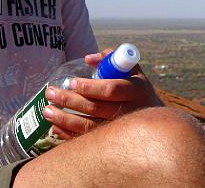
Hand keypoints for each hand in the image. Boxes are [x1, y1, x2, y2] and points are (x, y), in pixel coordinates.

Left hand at [42, 47, 163, 139]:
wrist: (157, 122)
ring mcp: (121, 131)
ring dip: (64, 120)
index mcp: (136, 90)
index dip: (89, 87)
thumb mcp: (134, 69)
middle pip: (95, 108)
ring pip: (89, 127)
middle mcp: (130, 112)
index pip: (110, 90)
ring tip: (47, 110)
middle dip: (69, 101)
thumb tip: (88, 59)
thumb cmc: (138, 89)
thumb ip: (111, 59)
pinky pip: (88, 141)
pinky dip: (69, 136)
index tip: (71, 82)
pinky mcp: (113, 144)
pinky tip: (55, 128)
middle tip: (50, 92)